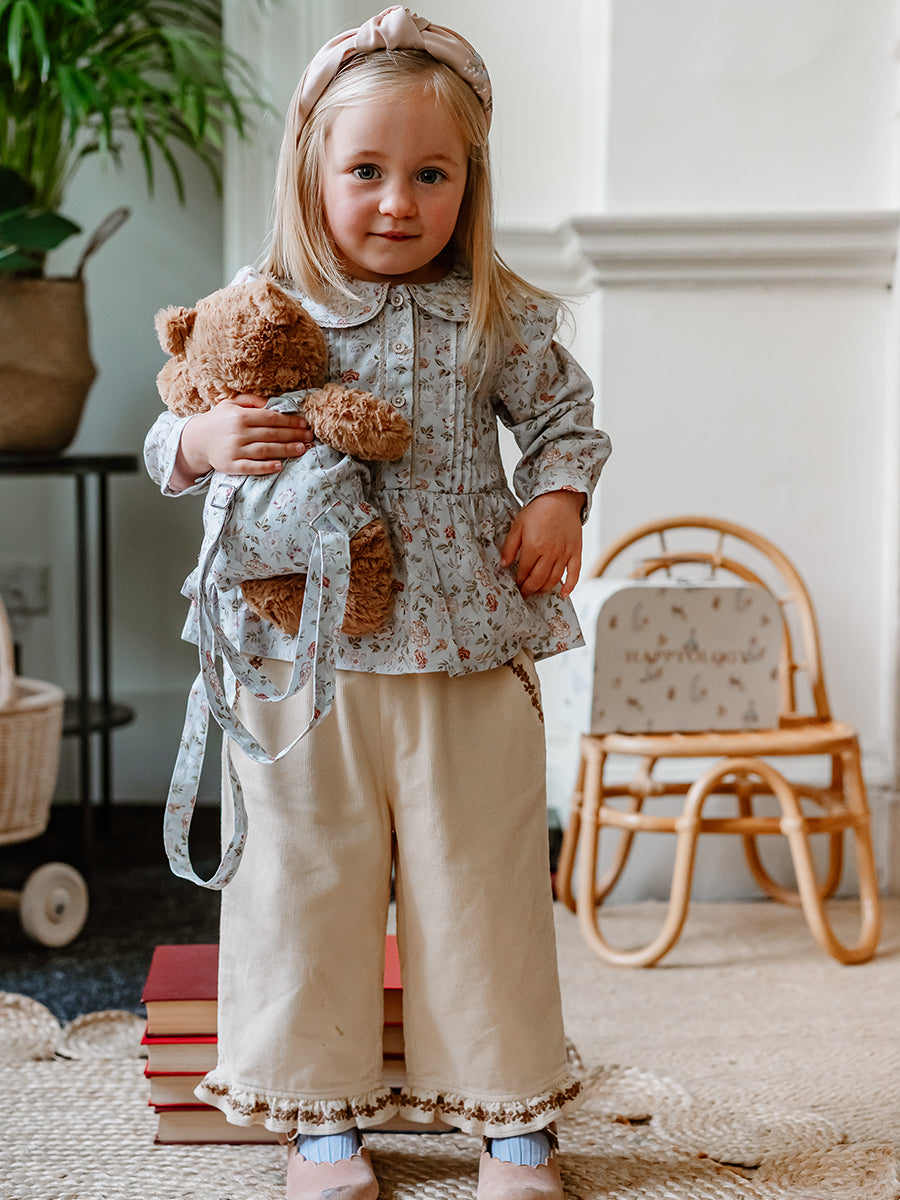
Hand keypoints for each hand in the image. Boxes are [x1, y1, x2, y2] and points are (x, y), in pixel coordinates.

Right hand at [175, 394, 314, 482]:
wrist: (196, 440)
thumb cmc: (218, 421)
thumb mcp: (230, 404)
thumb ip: (251, 401)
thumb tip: (271, 401)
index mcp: (240, 416)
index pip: (271, 418)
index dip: (290, 421)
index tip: (304, 423)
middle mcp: (238, 432)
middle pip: (272, 434)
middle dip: (293, 435)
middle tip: (309, 437)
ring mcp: (234, 450)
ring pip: (265, 450)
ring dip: (286, 450)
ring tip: (302, 449)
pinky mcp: (231, 465)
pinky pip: (251, 467)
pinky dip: (266, 467)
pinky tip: (279, 466)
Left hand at [500, 490, 584, 597]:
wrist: (560, 498)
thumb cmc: (538, 511)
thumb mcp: (518, 525)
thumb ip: (509, 547)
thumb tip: (503, 565)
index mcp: (533, 546)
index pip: (524, 572)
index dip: (519, 581)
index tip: (515, 586)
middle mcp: (550, 553)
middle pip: (538, 579)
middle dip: (529, 590)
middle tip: (524, 594)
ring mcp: (564, 554)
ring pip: (554, 579)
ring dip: (544, 589)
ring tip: (537, 592)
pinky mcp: (576, 552)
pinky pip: (574, 573)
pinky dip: (570, 586)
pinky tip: (564, 594)